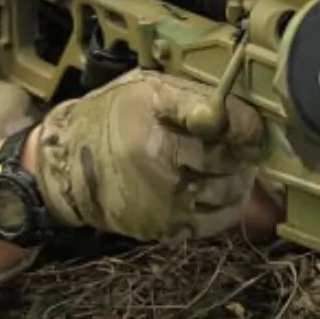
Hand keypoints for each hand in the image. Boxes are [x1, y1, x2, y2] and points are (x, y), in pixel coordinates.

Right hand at [27, 71, 265, 240]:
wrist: (68, 165)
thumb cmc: (112, 117)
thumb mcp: (147, 90)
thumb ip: (191, 99)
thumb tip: (229, 113)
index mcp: (161, 134)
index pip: (230, 130)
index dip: (249, 127)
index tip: (251, 124)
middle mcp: (165, 174)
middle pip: (233, 164)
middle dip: (246, 153)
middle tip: (245, 144)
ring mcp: (166, 206)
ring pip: (229, 195)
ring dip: (240, 179)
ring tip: (233, 165)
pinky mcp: (164, 229)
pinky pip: (214, 222)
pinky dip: (226, 206)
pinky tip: (219, 189)